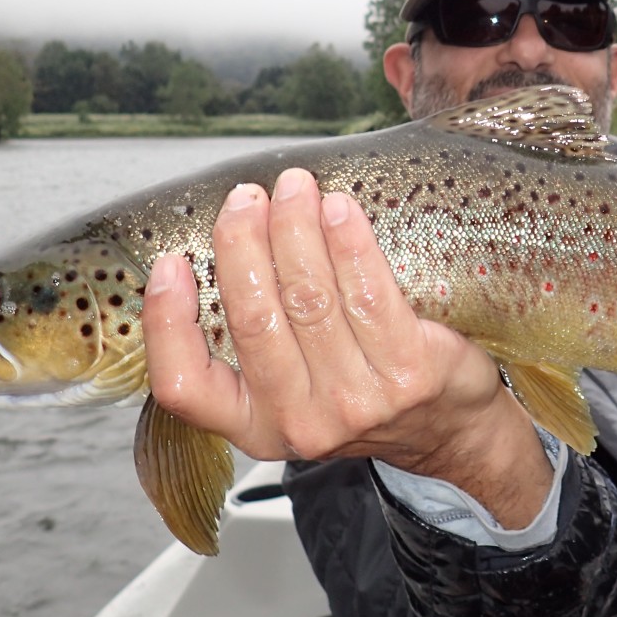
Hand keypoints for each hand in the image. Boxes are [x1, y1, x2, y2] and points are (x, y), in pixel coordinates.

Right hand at [143, 168, 553, 527]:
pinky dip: (348, 243)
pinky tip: (338, 209)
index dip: (167, 322)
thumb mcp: (293, 392)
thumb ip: (256, 340)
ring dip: (296, 230)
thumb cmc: (362, 392)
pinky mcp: (409, 373)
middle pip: (255, 321)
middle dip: (243, 245)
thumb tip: (221, 248)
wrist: (449, 430)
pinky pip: (369, 293)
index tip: (170, 262)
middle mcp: (301, 422)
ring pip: (310, 300)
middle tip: (246, 198)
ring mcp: (357, 402)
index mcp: (255, 427)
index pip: (186, 386)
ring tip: (294, 187)